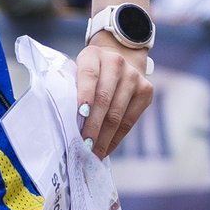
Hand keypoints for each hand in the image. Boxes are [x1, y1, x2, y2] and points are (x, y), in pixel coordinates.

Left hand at [73, 35, 152, 160]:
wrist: (117, 59)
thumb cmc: (88, 74)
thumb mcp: (76, 71)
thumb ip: (70, 90)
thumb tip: (62, 124)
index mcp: (93, 55)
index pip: (89, 76)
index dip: (84, 96)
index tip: (79, 117)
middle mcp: (116, 62)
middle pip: (104, 99)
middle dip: (92, 127)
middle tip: (83, 148)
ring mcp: (134, 76)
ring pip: (117, 113)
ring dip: (103, 138)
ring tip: (92, 154)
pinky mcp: (146, 90)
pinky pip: (129, 120)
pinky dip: (116, 138)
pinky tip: (105, 149)